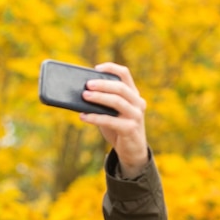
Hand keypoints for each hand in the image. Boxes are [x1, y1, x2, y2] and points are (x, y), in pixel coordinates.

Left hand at [80, 63, 147, 177]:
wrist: (132, 151)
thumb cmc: (119, 129)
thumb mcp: (112, 113)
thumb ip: (103, 104)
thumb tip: (81, 95)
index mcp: (133, 95)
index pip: (125, 74)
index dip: (111, 68)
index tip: (96, 68)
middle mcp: (138, 102)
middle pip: (120, 87)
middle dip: (102, 84)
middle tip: (87, 85)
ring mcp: (135, 115)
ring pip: (117, 101)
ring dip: (99, 98)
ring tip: (84, 96)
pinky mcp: (130, 129)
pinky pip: (110, 120)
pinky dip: (95, 118)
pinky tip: (83, 116)